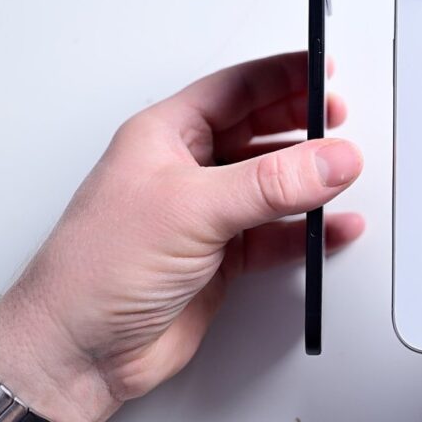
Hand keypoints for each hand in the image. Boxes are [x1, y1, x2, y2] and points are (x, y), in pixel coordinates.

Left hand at [0, 52, 363, 421]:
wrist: (78, 351)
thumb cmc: (95, 270)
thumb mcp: (191, 208)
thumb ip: (270, 182)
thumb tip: (329, 158)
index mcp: (165, 135)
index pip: (236, 88)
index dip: (283, 75)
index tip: (325, 70)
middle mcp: (186, 170)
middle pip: (259, 130)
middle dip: (302, 123)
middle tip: (339, 121)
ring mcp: (205, 214)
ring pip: (272, 183)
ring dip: (309, 179)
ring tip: (342, 172)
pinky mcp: (221, 257)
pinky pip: (278, 233)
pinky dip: (309, 231)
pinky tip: (333, 227)